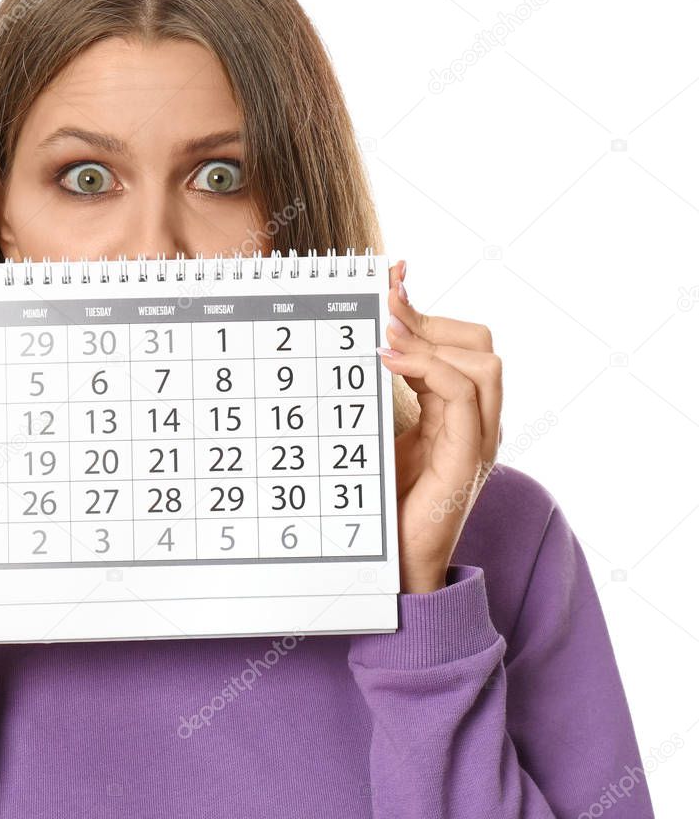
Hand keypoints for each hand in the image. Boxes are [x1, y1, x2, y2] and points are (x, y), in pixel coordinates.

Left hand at [375, 260, 502, 592]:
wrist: (394, 564)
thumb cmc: (384, 501)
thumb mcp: (380, 433)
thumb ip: (381, 393)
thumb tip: (360, 343)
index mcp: (456, 411)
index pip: (461, 343)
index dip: (428, 308)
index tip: (391, 278)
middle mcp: (475, 421)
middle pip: (480, 344)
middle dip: (432, 318)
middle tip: (386, 307)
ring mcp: (476, 439)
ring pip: (483, 362)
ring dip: (431, 338)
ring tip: (385, 332)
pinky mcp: (466, 458)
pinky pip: (465, 395)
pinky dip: (430, 367)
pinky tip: (389, 360)